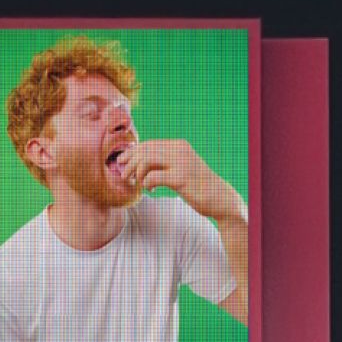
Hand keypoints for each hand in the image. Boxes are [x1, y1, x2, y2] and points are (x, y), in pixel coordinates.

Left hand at [117, 135, 233, 216]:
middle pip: (145, 150)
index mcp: (179, 145)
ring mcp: (181, 163)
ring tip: (137, 183)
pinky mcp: (181, 179)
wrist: (219, 198)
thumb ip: (165, 162)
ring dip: (136, 174)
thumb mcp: (181, 168)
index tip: (121, 161)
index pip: (149, 143)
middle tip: (125, 176)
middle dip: (130, 163)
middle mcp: (180, 150)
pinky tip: (150, 190)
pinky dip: (146, 184)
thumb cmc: (197, 185)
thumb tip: (138, 162)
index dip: (132, 152)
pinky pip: (153, 177)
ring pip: (146, 161)